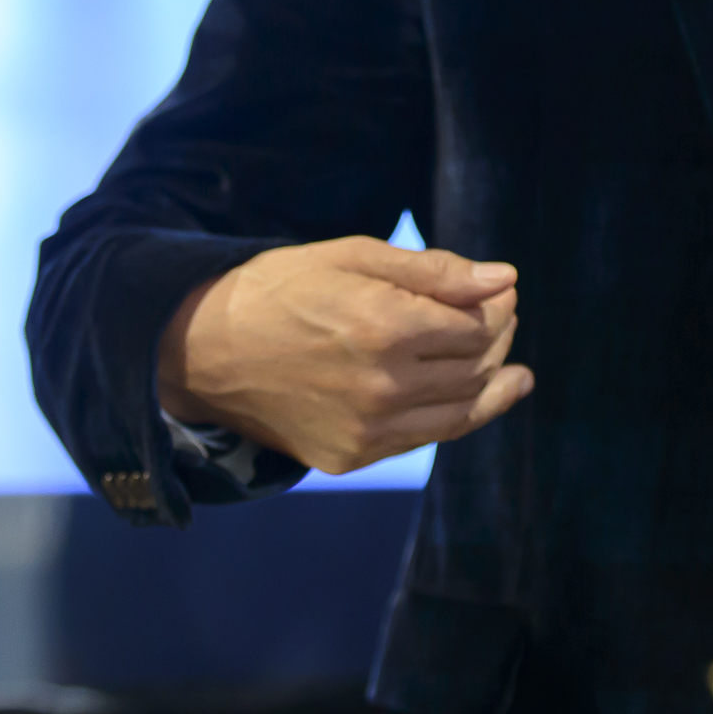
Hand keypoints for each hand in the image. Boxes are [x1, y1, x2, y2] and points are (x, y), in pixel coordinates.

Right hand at [157, 237, 535, 474]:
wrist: (204, 351)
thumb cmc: (280, 289)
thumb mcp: (353, 256)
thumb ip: (434, 271)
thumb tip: (504, 280)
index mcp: (384, 326)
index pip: (478, 324)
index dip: (499, 306)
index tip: (499, 292)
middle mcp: (382, 385)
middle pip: (476, 366)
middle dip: (499, 338)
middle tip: (501, 318)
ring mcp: (367, 429)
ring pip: (462, 408)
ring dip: (492, 381)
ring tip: (508, 364)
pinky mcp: (352, 456)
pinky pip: (428, 437)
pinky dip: (461, 415)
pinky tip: (479, 397)